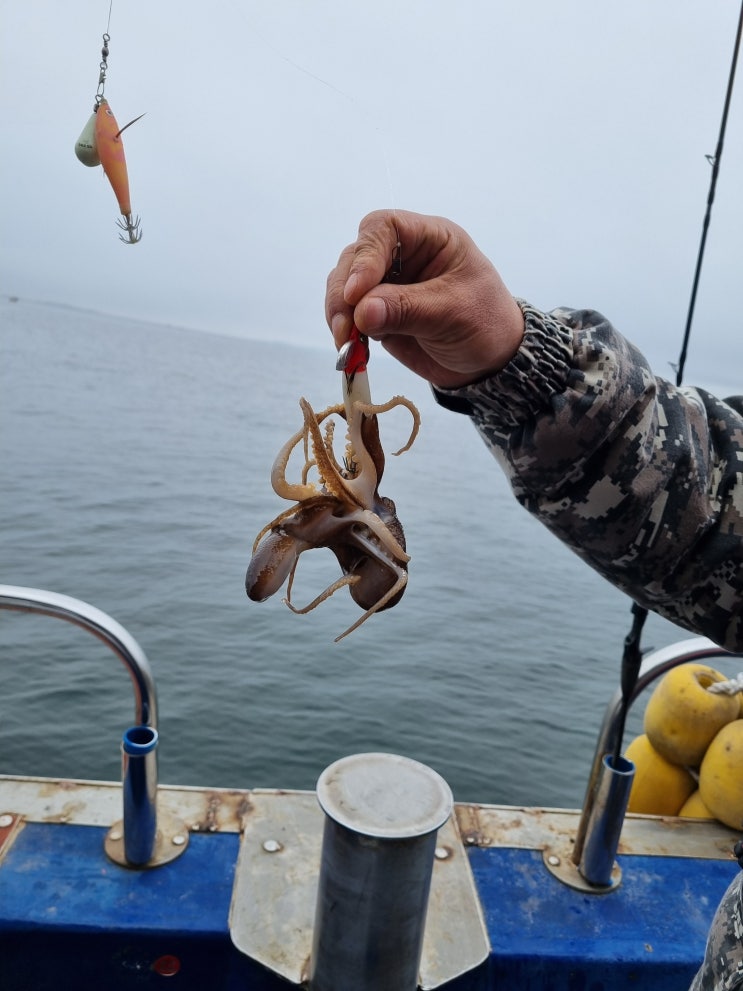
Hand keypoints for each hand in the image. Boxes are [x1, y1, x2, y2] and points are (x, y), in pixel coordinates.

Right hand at [325, 210, 524, 388]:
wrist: (488, 363)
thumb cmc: (485, 324)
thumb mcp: (452, 312)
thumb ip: (406, 309)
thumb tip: (361, 311)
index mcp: (430, 238)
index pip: (384, 228)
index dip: (364, 256)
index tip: (357, 293)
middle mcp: (403, 254)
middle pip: (354, 257)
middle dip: (344, 293)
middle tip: (345, 328)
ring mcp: (386, 284)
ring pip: (344, 286)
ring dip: (339, 314)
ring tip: (346, 344)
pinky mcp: (376, 313)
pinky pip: (348, 315)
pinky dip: (344, 331)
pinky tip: (350, 350)